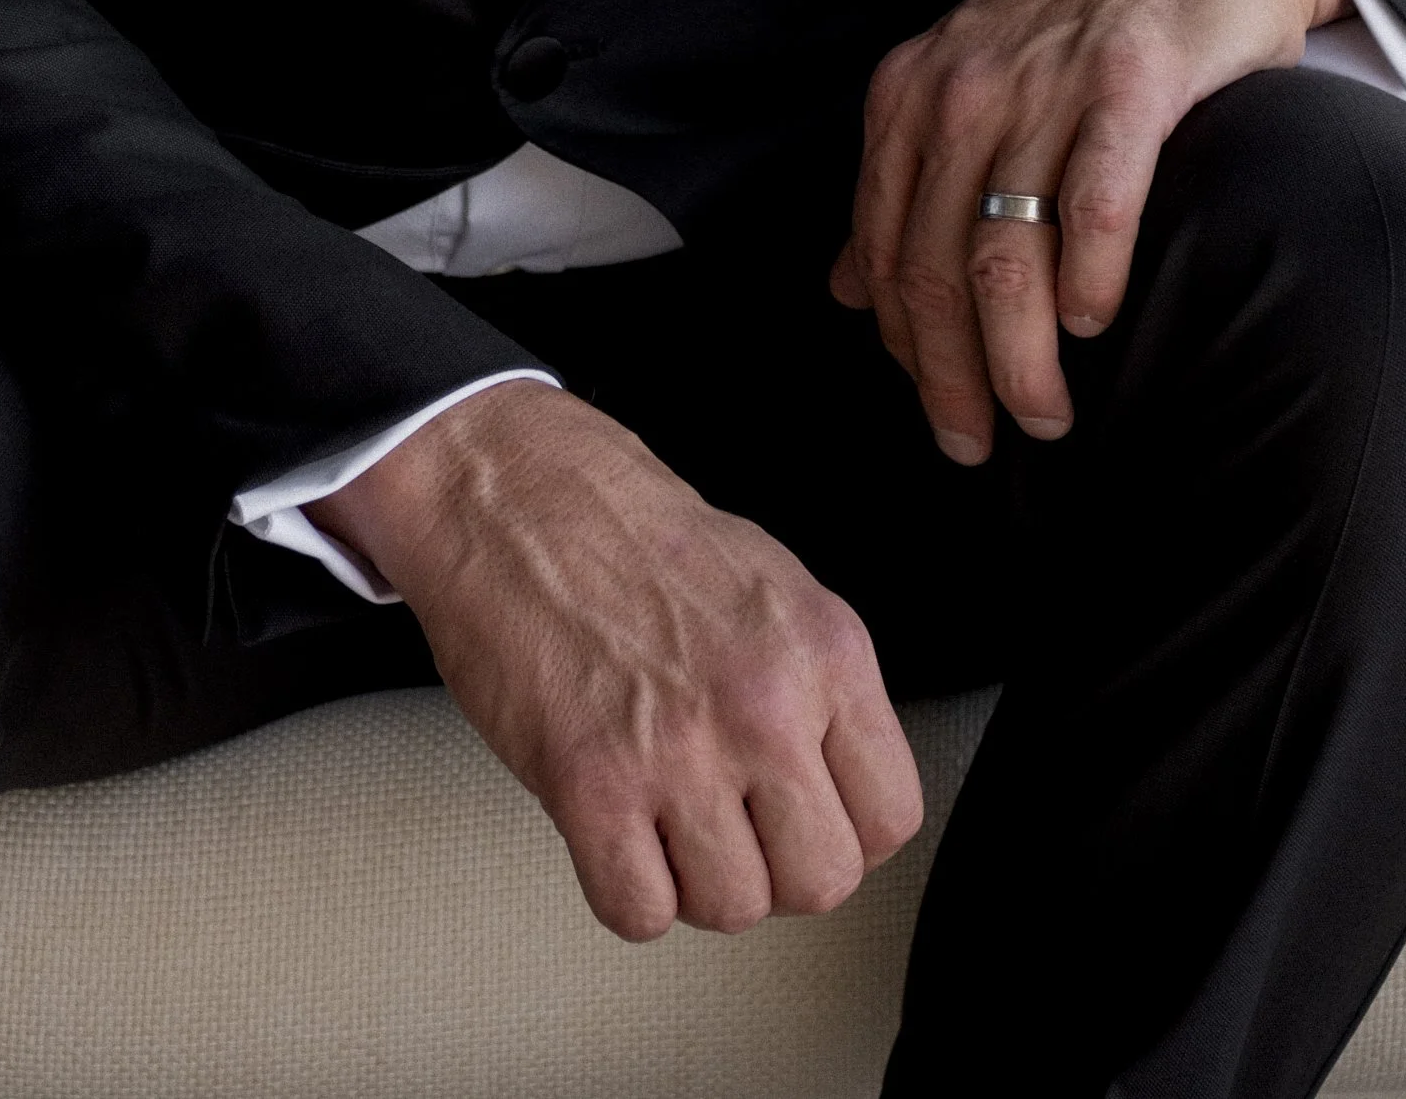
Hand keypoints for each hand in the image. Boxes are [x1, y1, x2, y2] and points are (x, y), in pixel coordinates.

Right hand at [313, 379, 920, 940]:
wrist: (514, 495)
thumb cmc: (630, 532)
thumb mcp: (774, 584)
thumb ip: (822, 688)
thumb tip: (841, 785)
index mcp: (824, 649)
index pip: (891, 816)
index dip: (844, 832)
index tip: (805, 819)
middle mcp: (765, 704)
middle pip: (820, 883)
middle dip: (774, 869)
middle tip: (732, 826)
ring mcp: (679, 749)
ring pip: (733, 910)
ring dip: (695, 881)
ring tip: (665, 817)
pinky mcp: (590, 784)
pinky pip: (640, 911)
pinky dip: (625, 889)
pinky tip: (615, 830)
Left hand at [830, 0, 1343, 463]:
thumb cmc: (1082, 27)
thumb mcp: (970, 89)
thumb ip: (907, 185)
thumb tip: (846, 288)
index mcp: (913, 94)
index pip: (885, 250)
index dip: (905, 350)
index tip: (942, 416)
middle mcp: (964, 88)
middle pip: (935, 267)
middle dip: (952, 377)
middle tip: (984, 443)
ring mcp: (1046, 85)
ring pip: (1007, 255)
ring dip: (1022, 356)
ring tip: (1047, 413)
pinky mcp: (1130, 82)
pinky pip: (1094, 205)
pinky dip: (1092, 277)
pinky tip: (1098, 322)